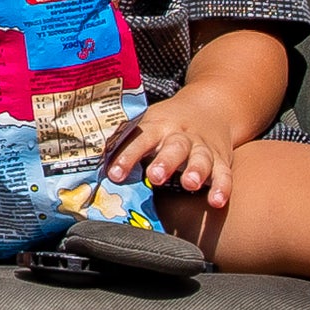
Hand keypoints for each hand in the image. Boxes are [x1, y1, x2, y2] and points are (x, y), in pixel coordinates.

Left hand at [103, 101, 240, 210]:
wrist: (211, 108)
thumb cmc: (166, 124)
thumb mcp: (146, 124)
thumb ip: (125, 140)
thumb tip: (84, 161)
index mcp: (157, 126)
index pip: (140, 139)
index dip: (127, 156)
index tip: (114, 174)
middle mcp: (181, 136)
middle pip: (174, 147)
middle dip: (165, 162)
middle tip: (155, 176)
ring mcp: (203, 147)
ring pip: (201, 158)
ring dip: (196, 171)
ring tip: (190, 184)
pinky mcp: (222, 160)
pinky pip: (224, 174)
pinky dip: (223, 187)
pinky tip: (217, 201)